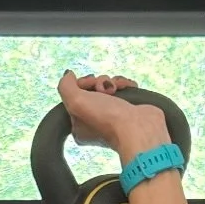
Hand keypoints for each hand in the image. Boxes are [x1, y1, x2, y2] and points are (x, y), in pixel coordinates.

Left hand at [58, 70, 172, 157]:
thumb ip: (65, 86)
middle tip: (104, 89)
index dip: (80, 85)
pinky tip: (127, 87)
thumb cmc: (106, 120)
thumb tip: (68, 75)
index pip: (75, 97)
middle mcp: (95, 122)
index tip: (88, 85)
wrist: (139, 128)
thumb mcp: (76, 101)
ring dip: (112, 82)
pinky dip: (125, 84)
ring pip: (107, 87)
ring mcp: (113, 116)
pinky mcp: (128, 109)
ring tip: (116, 90)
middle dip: (98, 83)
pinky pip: (123, 89)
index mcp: (79, 126)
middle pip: (91, 90)